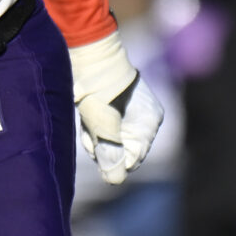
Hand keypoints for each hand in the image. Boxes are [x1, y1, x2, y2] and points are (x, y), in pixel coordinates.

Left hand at [68, 29, 163, 185]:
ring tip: (87, 121)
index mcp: (150, 122)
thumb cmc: (100, 90)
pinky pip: (105, 127)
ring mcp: (129, 111)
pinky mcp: (114, 106)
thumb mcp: (104, 126)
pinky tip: (86, 116)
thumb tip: (115, 181)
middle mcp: (143, 118)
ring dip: (95, 137)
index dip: (113, 159)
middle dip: (102, 146)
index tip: (98, 149)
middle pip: (121, 149)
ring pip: (110, 139)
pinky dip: (93, 127)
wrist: (87, 55)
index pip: (133, 158)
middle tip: (91, 132)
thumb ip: (110, 154)